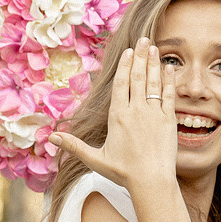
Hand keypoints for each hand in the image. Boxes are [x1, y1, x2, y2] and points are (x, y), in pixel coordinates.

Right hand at [51, 42, 179, 195]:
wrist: (151, 182)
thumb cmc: (123, 172)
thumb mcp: (95, 159)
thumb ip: (74, 145)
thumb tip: (51, 137)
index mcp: (117, 116)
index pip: (121, 84)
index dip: (125, 65)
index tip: (129, 51)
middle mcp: (135, 111)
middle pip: (137, 77)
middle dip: (141, 56)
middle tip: (144, 39)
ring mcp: (153, 114)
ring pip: (153, 83)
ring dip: (154, 63)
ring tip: (155, 48)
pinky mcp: (168, 121)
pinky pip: (168, 96)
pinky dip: (169, 81)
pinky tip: (169, 69)